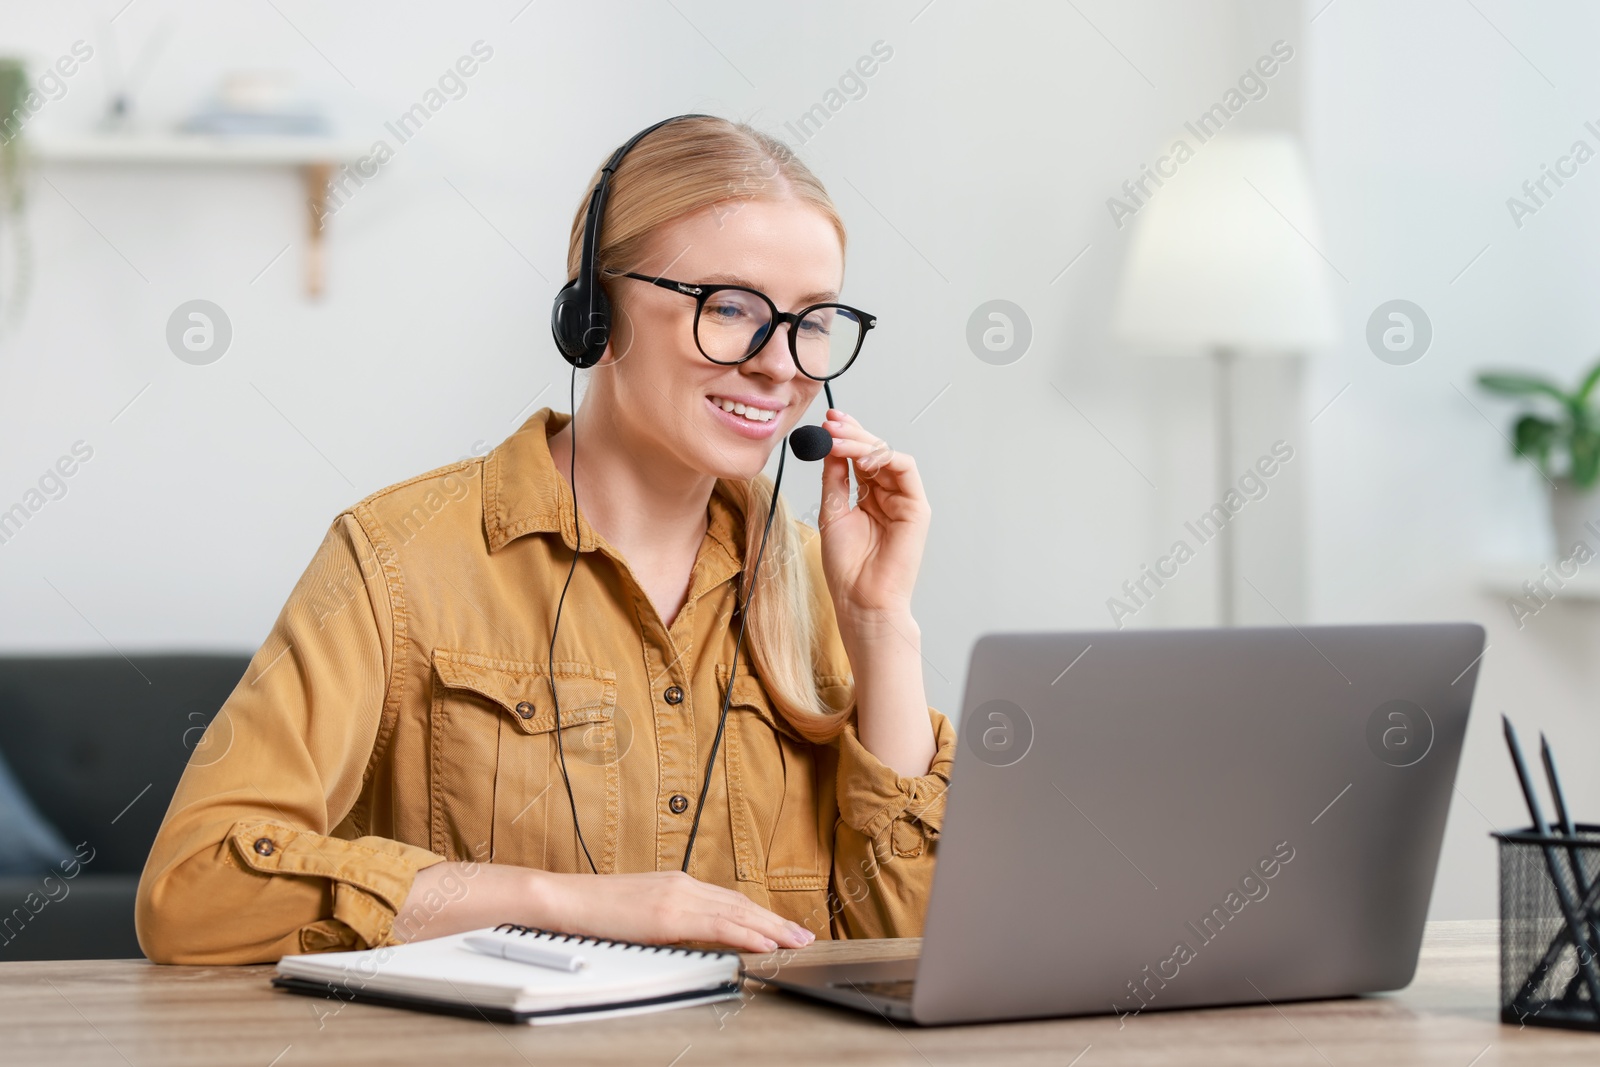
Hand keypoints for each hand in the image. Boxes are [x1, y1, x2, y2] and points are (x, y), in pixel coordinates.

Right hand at [539, 870, 814, 951]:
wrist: (563, 900)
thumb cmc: (594, 911)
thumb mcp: (640, 913)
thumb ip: (668, 920)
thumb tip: (691, 936)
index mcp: (677, 885)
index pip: (729, 901)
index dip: (760, 915)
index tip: (782, 927)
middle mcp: (683, 885)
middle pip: (740, 904)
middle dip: (775, 922)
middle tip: (803, 936)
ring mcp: (677, 897)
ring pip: (736, 913)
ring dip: (770, 928)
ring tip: (795, 941)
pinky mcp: (668, 914)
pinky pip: (718, 925)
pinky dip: (746, 934)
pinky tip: (765, 943)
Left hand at [817, 409, 930, 634]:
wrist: (861, 598)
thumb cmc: (847, 566)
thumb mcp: (832, 512)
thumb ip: (834, 478)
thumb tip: (828, 445)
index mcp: (868, 497)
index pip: (860, 458)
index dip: (845, 437)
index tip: (826, 422)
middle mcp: (888, 495)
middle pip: (874, 452)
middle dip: (852, 433)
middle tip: (831, 422)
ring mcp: (904, 500)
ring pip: (888, 456)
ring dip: (862, 442)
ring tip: (838, 438)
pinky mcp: (917, 508)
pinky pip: (905, 470)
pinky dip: (883, 457)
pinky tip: (860, 456)